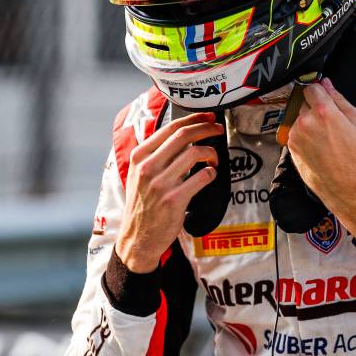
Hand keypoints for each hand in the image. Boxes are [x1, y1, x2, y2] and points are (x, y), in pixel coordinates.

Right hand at [115, 113, 223, 272]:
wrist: (137, 237)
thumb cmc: (143, 204)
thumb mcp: (138, 174)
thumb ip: (154, 154)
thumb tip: (180, 134)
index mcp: (139, 157)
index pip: (170, 128)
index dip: (193, 119)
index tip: (207, 117)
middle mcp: (148, 167)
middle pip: (184, 136)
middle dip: (206, 129)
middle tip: (218, 130)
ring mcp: (161, 184)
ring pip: (195, 154)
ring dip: (211, 153)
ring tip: (214, 159)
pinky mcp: (174, 200)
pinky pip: (202, 177)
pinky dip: (211, 173)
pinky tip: (210, 175)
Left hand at [284, 78, 355, 236]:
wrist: (348, 187)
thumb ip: (340, 99)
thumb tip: (327, 85)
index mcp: (324, 111)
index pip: (312, 87)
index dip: (319, 90)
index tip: (323, 95)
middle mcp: (306, 122)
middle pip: (305, 102)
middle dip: (315, 108)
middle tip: (330, 123)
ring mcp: (296, 135)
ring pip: (299, 118)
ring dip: (309, 122)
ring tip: (326, 138)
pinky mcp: (291, 148)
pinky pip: (295, 133)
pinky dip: (304, 136)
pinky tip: (318, 146)